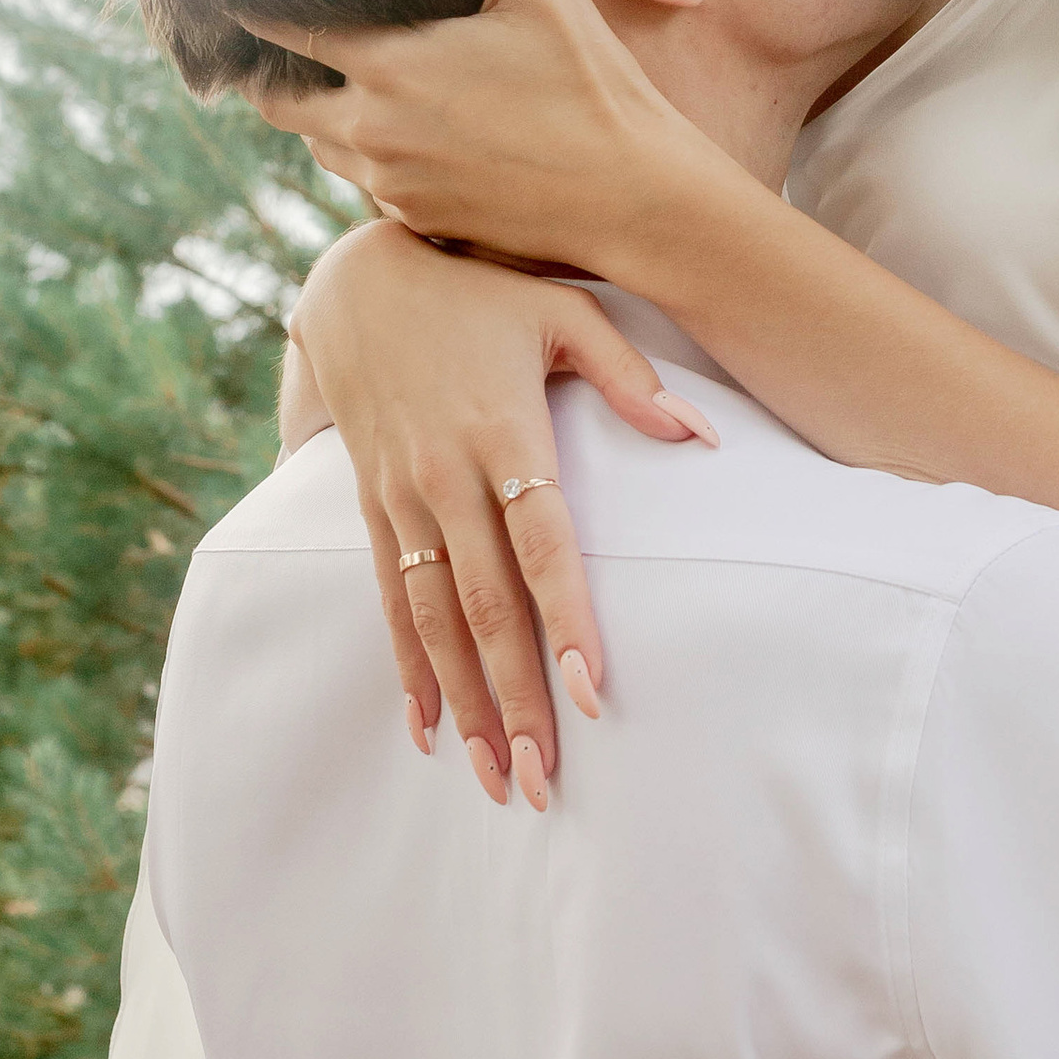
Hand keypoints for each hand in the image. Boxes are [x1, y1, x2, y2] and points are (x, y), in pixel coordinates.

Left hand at [242, 0, 706, 270]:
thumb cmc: (591, 78)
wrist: (632, 195)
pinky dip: (369, 153)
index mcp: (389, 67)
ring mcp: (390, 184)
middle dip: (269, 75)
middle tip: (273, 47)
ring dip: (320, 117)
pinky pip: (365, 182)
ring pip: (319, 147)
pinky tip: (405, 128)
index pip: (282, 34)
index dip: (250, 10)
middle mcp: (372, 132)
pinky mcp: (416, 220)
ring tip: (341, 82)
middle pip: (277, 105)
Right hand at [289, 224, 717, 809]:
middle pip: (484, 605)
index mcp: (502, 431)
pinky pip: (389, 601)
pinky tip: (427, 729)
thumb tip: (700, 436)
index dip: (564, 616)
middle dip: (515, 697)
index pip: (540, 542)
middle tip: (544, 777)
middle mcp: (445, 475)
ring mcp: (401, 498)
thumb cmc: (481, 296)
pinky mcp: (372, 509)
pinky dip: (407, 669)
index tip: (590, 688)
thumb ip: (630, 376)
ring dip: (464, 704)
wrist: (359, 280)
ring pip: (432, 620)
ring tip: (494, 776)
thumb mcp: (563, 311)